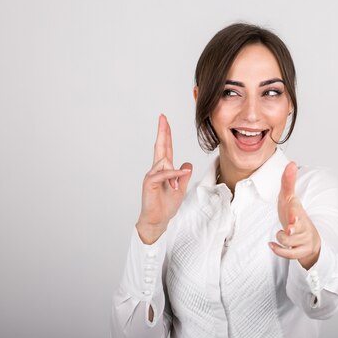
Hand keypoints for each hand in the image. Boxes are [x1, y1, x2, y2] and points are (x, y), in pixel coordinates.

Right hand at [137, 114, 192, 243]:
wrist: (158, 220)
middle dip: (162, 132)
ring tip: (175, 187)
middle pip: (160, 147)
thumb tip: (187, 164)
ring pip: (164, 162)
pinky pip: (164, 173)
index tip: (165, 121)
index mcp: (164, 169)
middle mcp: (157, 169)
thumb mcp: (181, 188)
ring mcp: (152, 175)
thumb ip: (184, 175)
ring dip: (174, 174)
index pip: (166, 148)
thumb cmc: (167, 205)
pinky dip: (173, 174)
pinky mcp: (149, 182)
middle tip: (162, 117)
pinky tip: (179, 177)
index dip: (166, 134)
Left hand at [269, 162, 320, 269]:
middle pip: (299, 230)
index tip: (293, 216)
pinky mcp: (301, 251)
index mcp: (298, 211)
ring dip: (282, 239)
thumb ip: (288, 182)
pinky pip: (290, 254)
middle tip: (289, 229)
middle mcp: (303, 225)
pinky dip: (279, 251)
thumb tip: (291, 163)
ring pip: (291, 243)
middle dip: (293, 230)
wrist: (309, 237)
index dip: (294, 213)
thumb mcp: (289, 199)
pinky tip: (271, 245)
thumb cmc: (295, 215)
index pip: (297, 211)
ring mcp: (303, 239)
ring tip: (278, 234)